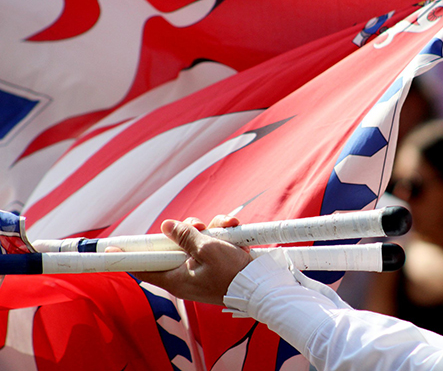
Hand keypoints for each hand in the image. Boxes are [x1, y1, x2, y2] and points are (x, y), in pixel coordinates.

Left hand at [132, 215, 252, 305]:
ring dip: (209, 229)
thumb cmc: (233, 273)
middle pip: (172, 246)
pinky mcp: (217, 263)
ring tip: (225, 227)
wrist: (263, 286)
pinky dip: (221, 234)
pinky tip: (232, 229)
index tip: (110, 250)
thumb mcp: (207, 249)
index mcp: (177, 278)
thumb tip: (166, 226)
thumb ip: (185, 236)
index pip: (145, 268)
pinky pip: (212, 243)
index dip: (129, 257)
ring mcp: (202, 268)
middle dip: (185, 230)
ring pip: (195, 240)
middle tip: (198, 225)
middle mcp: (186, 273)